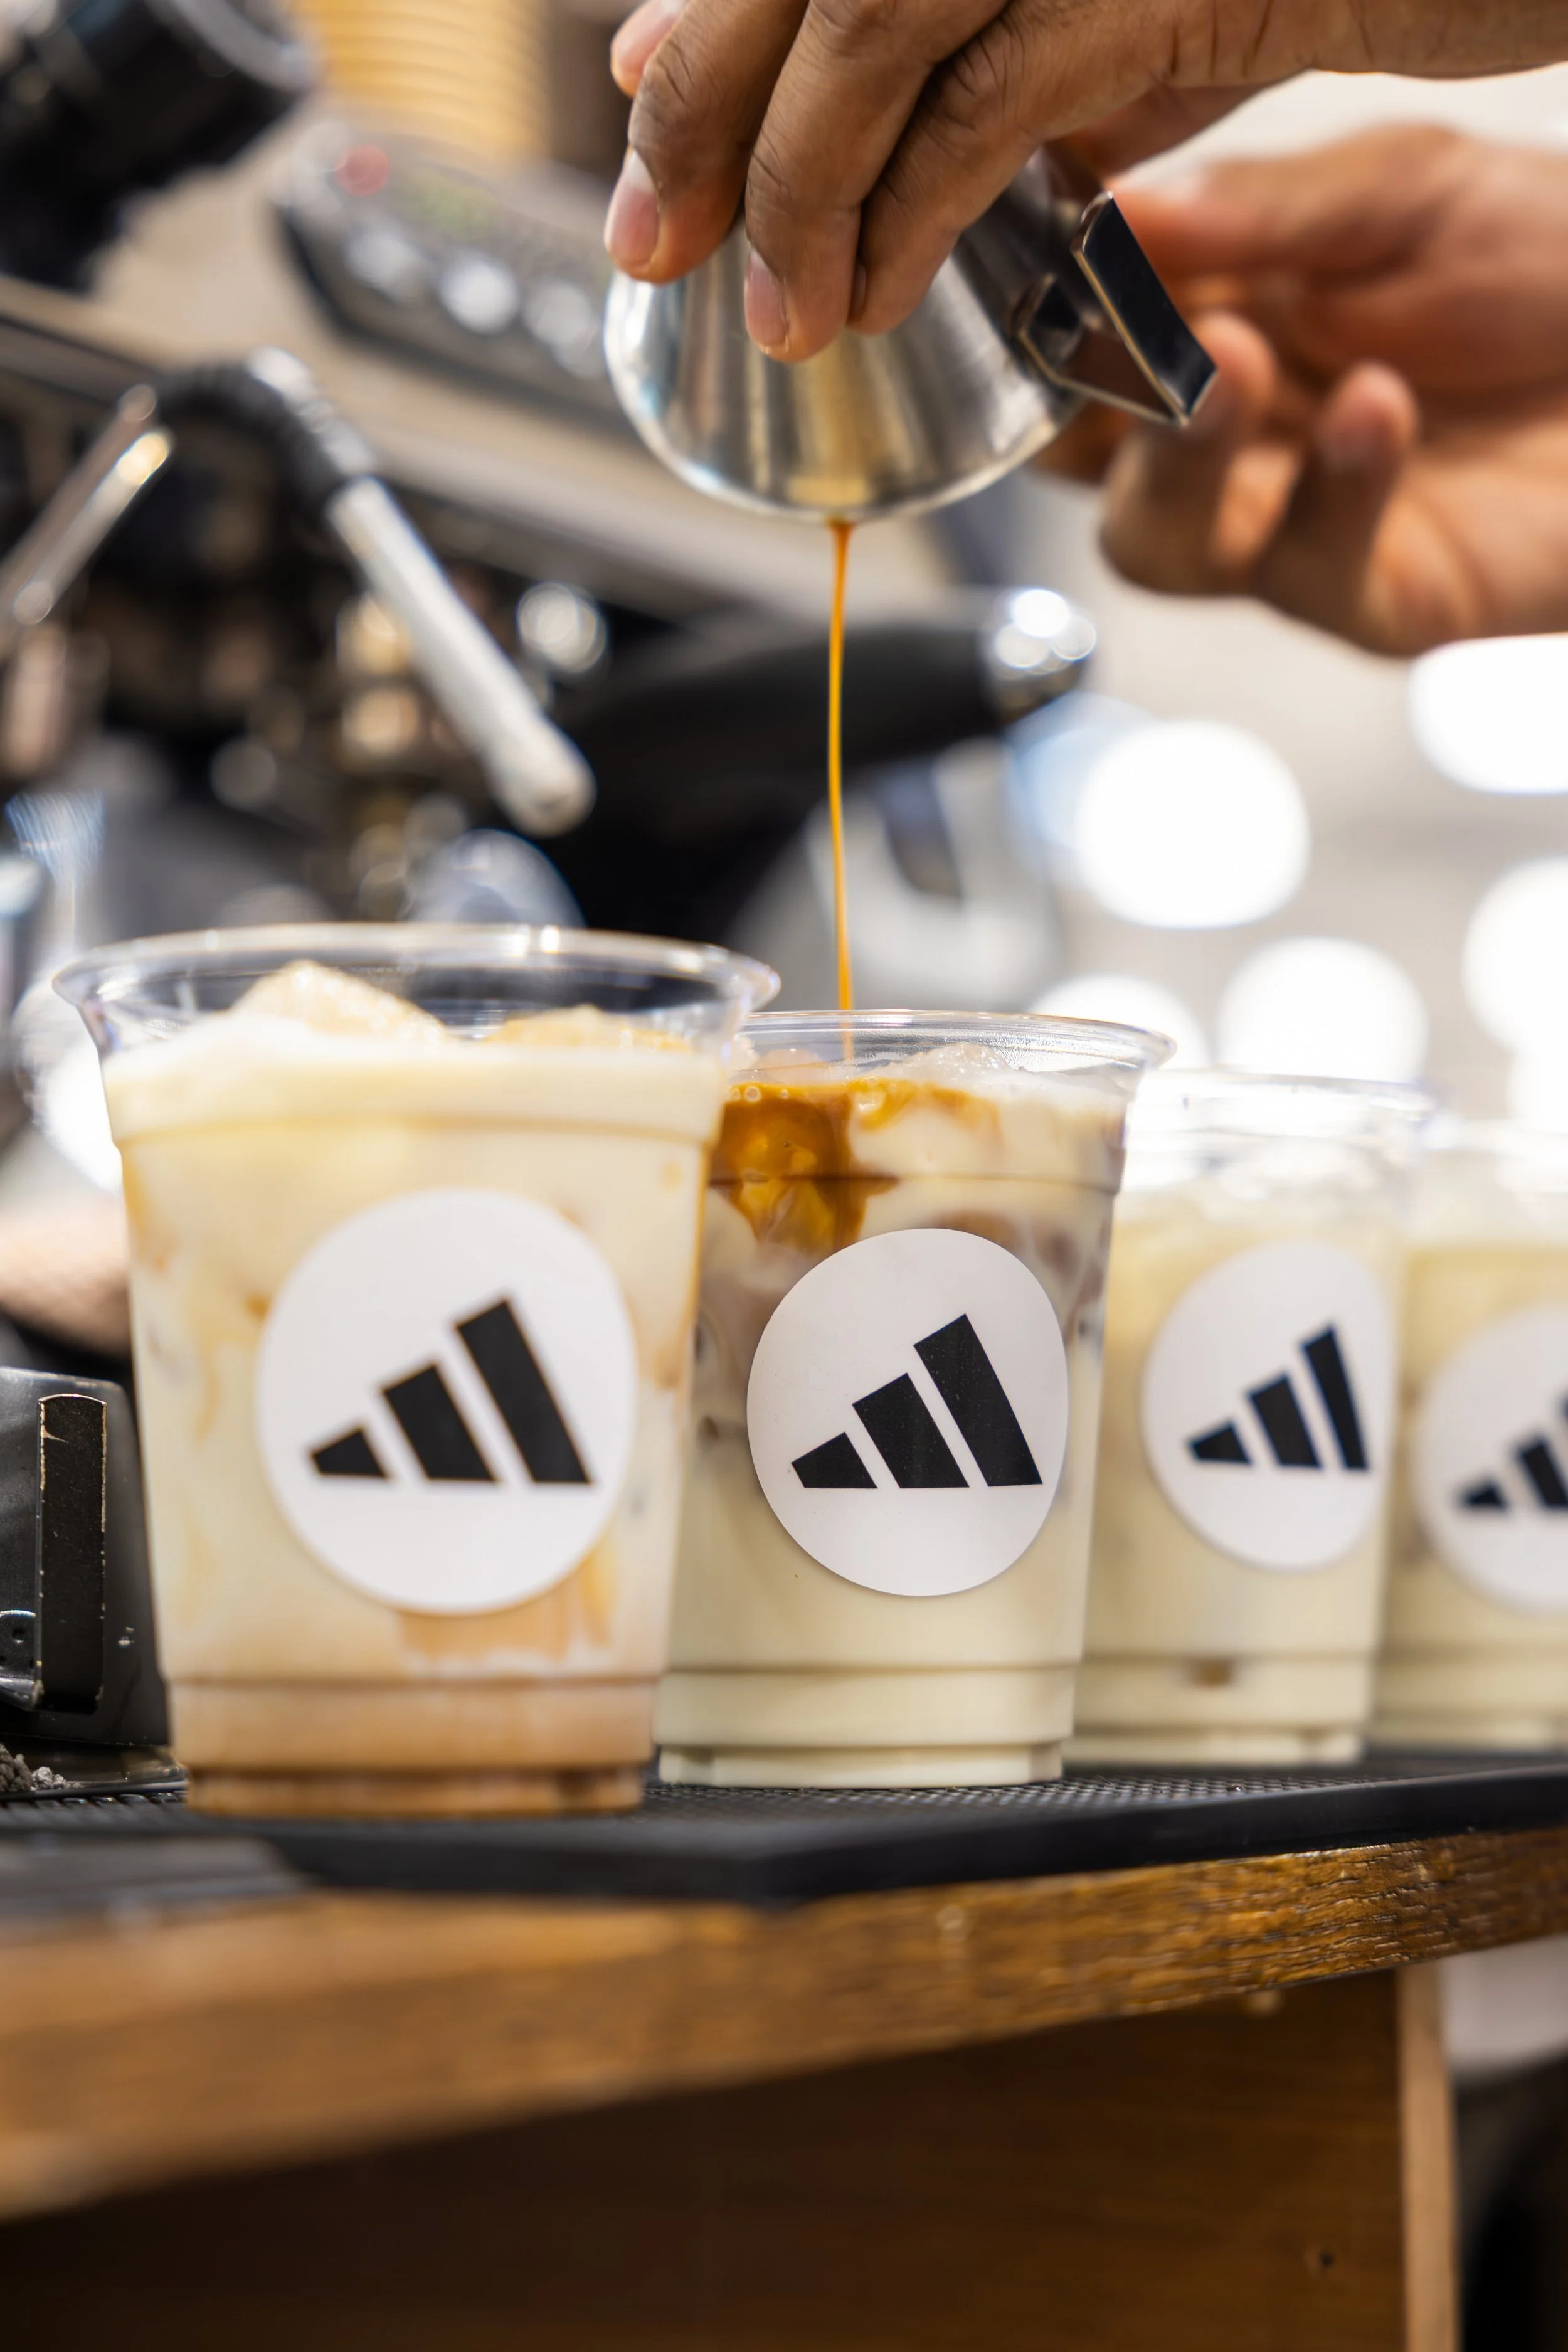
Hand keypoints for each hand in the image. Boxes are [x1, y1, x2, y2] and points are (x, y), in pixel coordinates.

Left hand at [602, 0, 1567, 361]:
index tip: (636, 116)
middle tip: (654, 244)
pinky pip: (990, 92)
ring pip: (871, 19)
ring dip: (800, 181)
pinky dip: (915, 204)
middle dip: (703, 106)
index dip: (703, 23)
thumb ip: (999, 52)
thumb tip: (876, 154)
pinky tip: (873, 290)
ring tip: (778, 311)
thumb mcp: (1138, 1)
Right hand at [1076, 127, 1567, 654]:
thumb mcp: (1404, 192)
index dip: (1049, 320)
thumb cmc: (1544, 271)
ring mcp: (1286, 529)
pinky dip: (1332, 489)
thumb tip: (1119, 211)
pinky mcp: (1370, 601)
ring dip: (1178, 461)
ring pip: (1160, 545)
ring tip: (1228, 368)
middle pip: (1083, 465)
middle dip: (1091, 403)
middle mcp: (1229, 442)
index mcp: (1210, 329)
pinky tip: (1374, 405)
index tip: (1065, 265)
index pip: (1073, 347)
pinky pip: (1308, 574)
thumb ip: (1263, 208)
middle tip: (1132, 331)